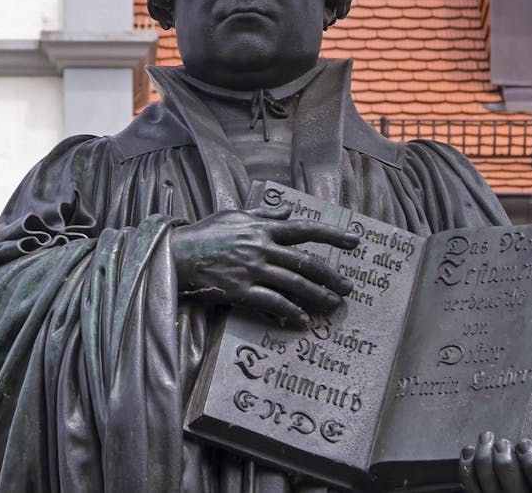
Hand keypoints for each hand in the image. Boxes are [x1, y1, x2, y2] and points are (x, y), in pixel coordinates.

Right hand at [170, 204, 358, 326]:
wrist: (176, 255)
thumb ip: (264, 214)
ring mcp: (253, 269)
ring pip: (295, 284)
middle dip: (331, 275)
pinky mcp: (242, 290)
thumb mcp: (234, 215)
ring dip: (317, 296)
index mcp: (262, 228)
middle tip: (348, 286)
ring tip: (333, 305)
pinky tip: (302, 321)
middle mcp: (262, 247)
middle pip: (306, 262)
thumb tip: (288, 211)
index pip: (305, 229)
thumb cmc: (204, 234)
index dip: (332, 236)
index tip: (354, 241)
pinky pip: (273, 303)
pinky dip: (290, 312)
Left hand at [458, 430, 531, 492]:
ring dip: (483, 451)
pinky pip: (469, 484)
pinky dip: (467, 463)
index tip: (524, 443)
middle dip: (502, 450)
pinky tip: (471, 450)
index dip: (527, 451)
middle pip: (506, 471)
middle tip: (502, 442)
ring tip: (487, 438)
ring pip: (486, 476)